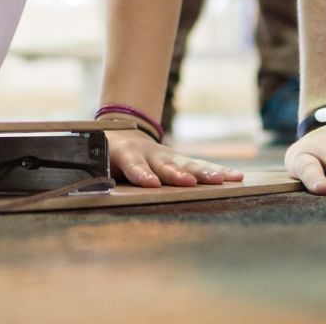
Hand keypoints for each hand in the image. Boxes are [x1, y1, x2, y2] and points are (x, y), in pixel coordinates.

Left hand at [105, 129, 243, 187]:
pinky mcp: (182, 161)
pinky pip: (202, 167)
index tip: (151, 183)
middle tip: (189, 181)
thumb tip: (88, 192)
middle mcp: (149, 154)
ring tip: (220, 180)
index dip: (142, 174)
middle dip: (176, 174)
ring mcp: (168, 156)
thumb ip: (96, 176)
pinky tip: (237, 176)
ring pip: (188, 164)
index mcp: (124, 154)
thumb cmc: (105, 156)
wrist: (122, 133)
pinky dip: (219, 172)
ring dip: (203, 172)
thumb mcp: (95, 163)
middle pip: (165, 164)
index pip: (133, 165)